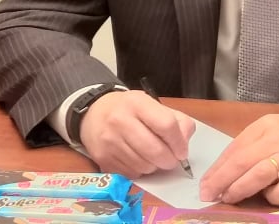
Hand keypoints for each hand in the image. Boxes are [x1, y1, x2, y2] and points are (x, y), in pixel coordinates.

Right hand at [79, 90, 195, 177]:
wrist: (93, 113)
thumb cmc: (128, 109)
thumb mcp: (151, 104)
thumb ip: (175, 120)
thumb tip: (184, 142)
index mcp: (137, 103)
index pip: (166, 125)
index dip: (179, 142)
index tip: (182, 150)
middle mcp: (120, 121)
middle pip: (156, 150)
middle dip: (170, 160)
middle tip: (172, 160)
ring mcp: (110, 142)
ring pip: (144, 166)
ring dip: (154, 167)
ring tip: (152, 157)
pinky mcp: (102, 159)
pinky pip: (131, 174)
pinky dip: (140, 171)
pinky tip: (138, 160)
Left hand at [200, 110, 278, 204]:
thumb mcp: (272, 129)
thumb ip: (251, 144)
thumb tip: (226, 169)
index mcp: (265, 127)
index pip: (235, 148)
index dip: (217, 168)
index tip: (205, 183)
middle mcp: (277, 140)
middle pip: (242, 161)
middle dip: (222, 180)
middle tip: (208, 194)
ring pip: (259, 175)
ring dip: (240, 188)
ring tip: (228, 197)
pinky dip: (272, 197)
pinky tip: (268, 196)